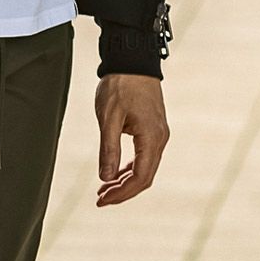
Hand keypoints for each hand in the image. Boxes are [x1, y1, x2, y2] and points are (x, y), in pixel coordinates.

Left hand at [95, 74, 168, 205]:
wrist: (133, 60)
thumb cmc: (119, 86)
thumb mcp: (108, 118)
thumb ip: (108, 149)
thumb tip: (106, 178)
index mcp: (151, 138)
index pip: (140, 177)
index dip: (121, 193)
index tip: (102, 199)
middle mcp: (159, 139)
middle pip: (144, 177)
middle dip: (123, 191)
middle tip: (100, 199)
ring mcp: (158, 134)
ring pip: (145, 168)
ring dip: (125, 181)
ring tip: (103, 189)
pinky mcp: (153, 129)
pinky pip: (144, 156)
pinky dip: (129, 168)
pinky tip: (114, 173)